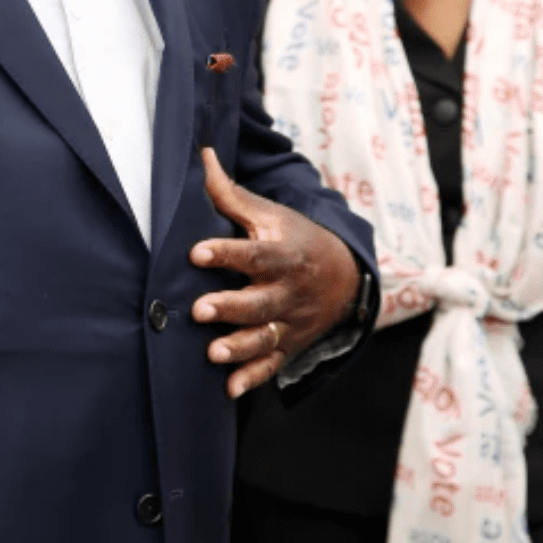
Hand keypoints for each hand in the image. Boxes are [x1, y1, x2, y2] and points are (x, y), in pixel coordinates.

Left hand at [189, 148, 359, 397]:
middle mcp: (288, 291)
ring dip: (240, 347)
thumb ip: (230, 193)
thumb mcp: (269, 214)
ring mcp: (290, 321)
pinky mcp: (289, 344)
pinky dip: (253, 379)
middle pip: (260, 301)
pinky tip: (230, 390)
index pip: (253, 253)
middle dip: (231, 307)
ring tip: (213, 353)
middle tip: (199, 309)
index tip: (196, 252)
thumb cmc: (295, 238)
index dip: (225, 253)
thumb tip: (200, 153)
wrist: (346, 276)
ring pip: (266, 337)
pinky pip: (272, 365)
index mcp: (282, 254)